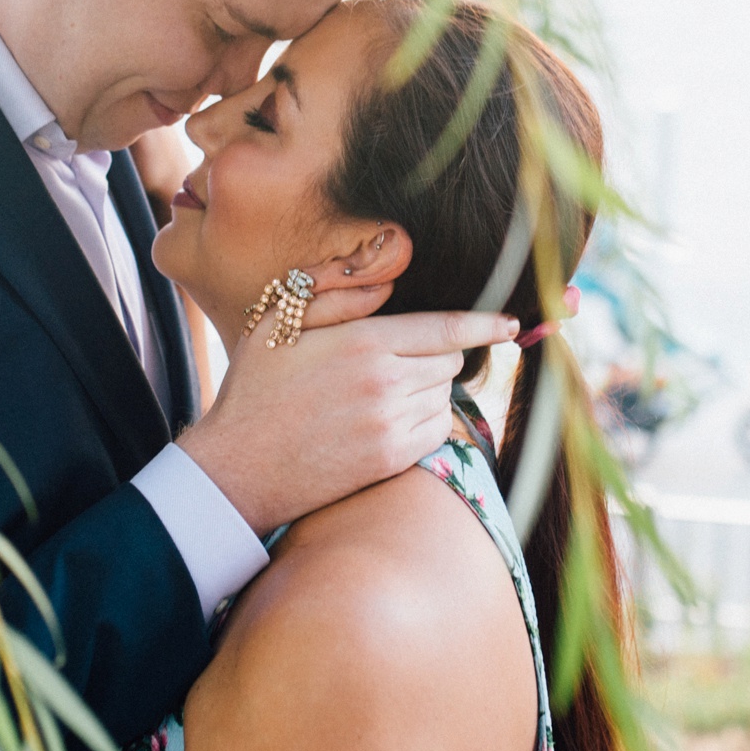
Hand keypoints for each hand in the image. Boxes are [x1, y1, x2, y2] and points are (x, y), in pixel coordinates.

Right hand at [178, 288, 519, 532]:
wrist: (237, 469)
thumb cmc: (254, 390)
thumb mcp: (278, 324)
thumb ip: (334, 292)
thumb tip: (388, 281)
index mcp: (362, 342)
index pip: (445, 328)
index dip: (484, 325)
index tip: (511, 324)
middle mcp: (385, 383)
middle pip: (449, 360)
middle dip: (436, 354)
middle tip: (396, 359)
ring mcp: (391, 425)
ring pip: (445, 395)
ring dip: (429, 389)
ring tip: (384, 391)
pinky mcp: (390, 460)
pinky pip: (437, 431)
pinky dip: (426, 420)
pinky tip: (390, 419)